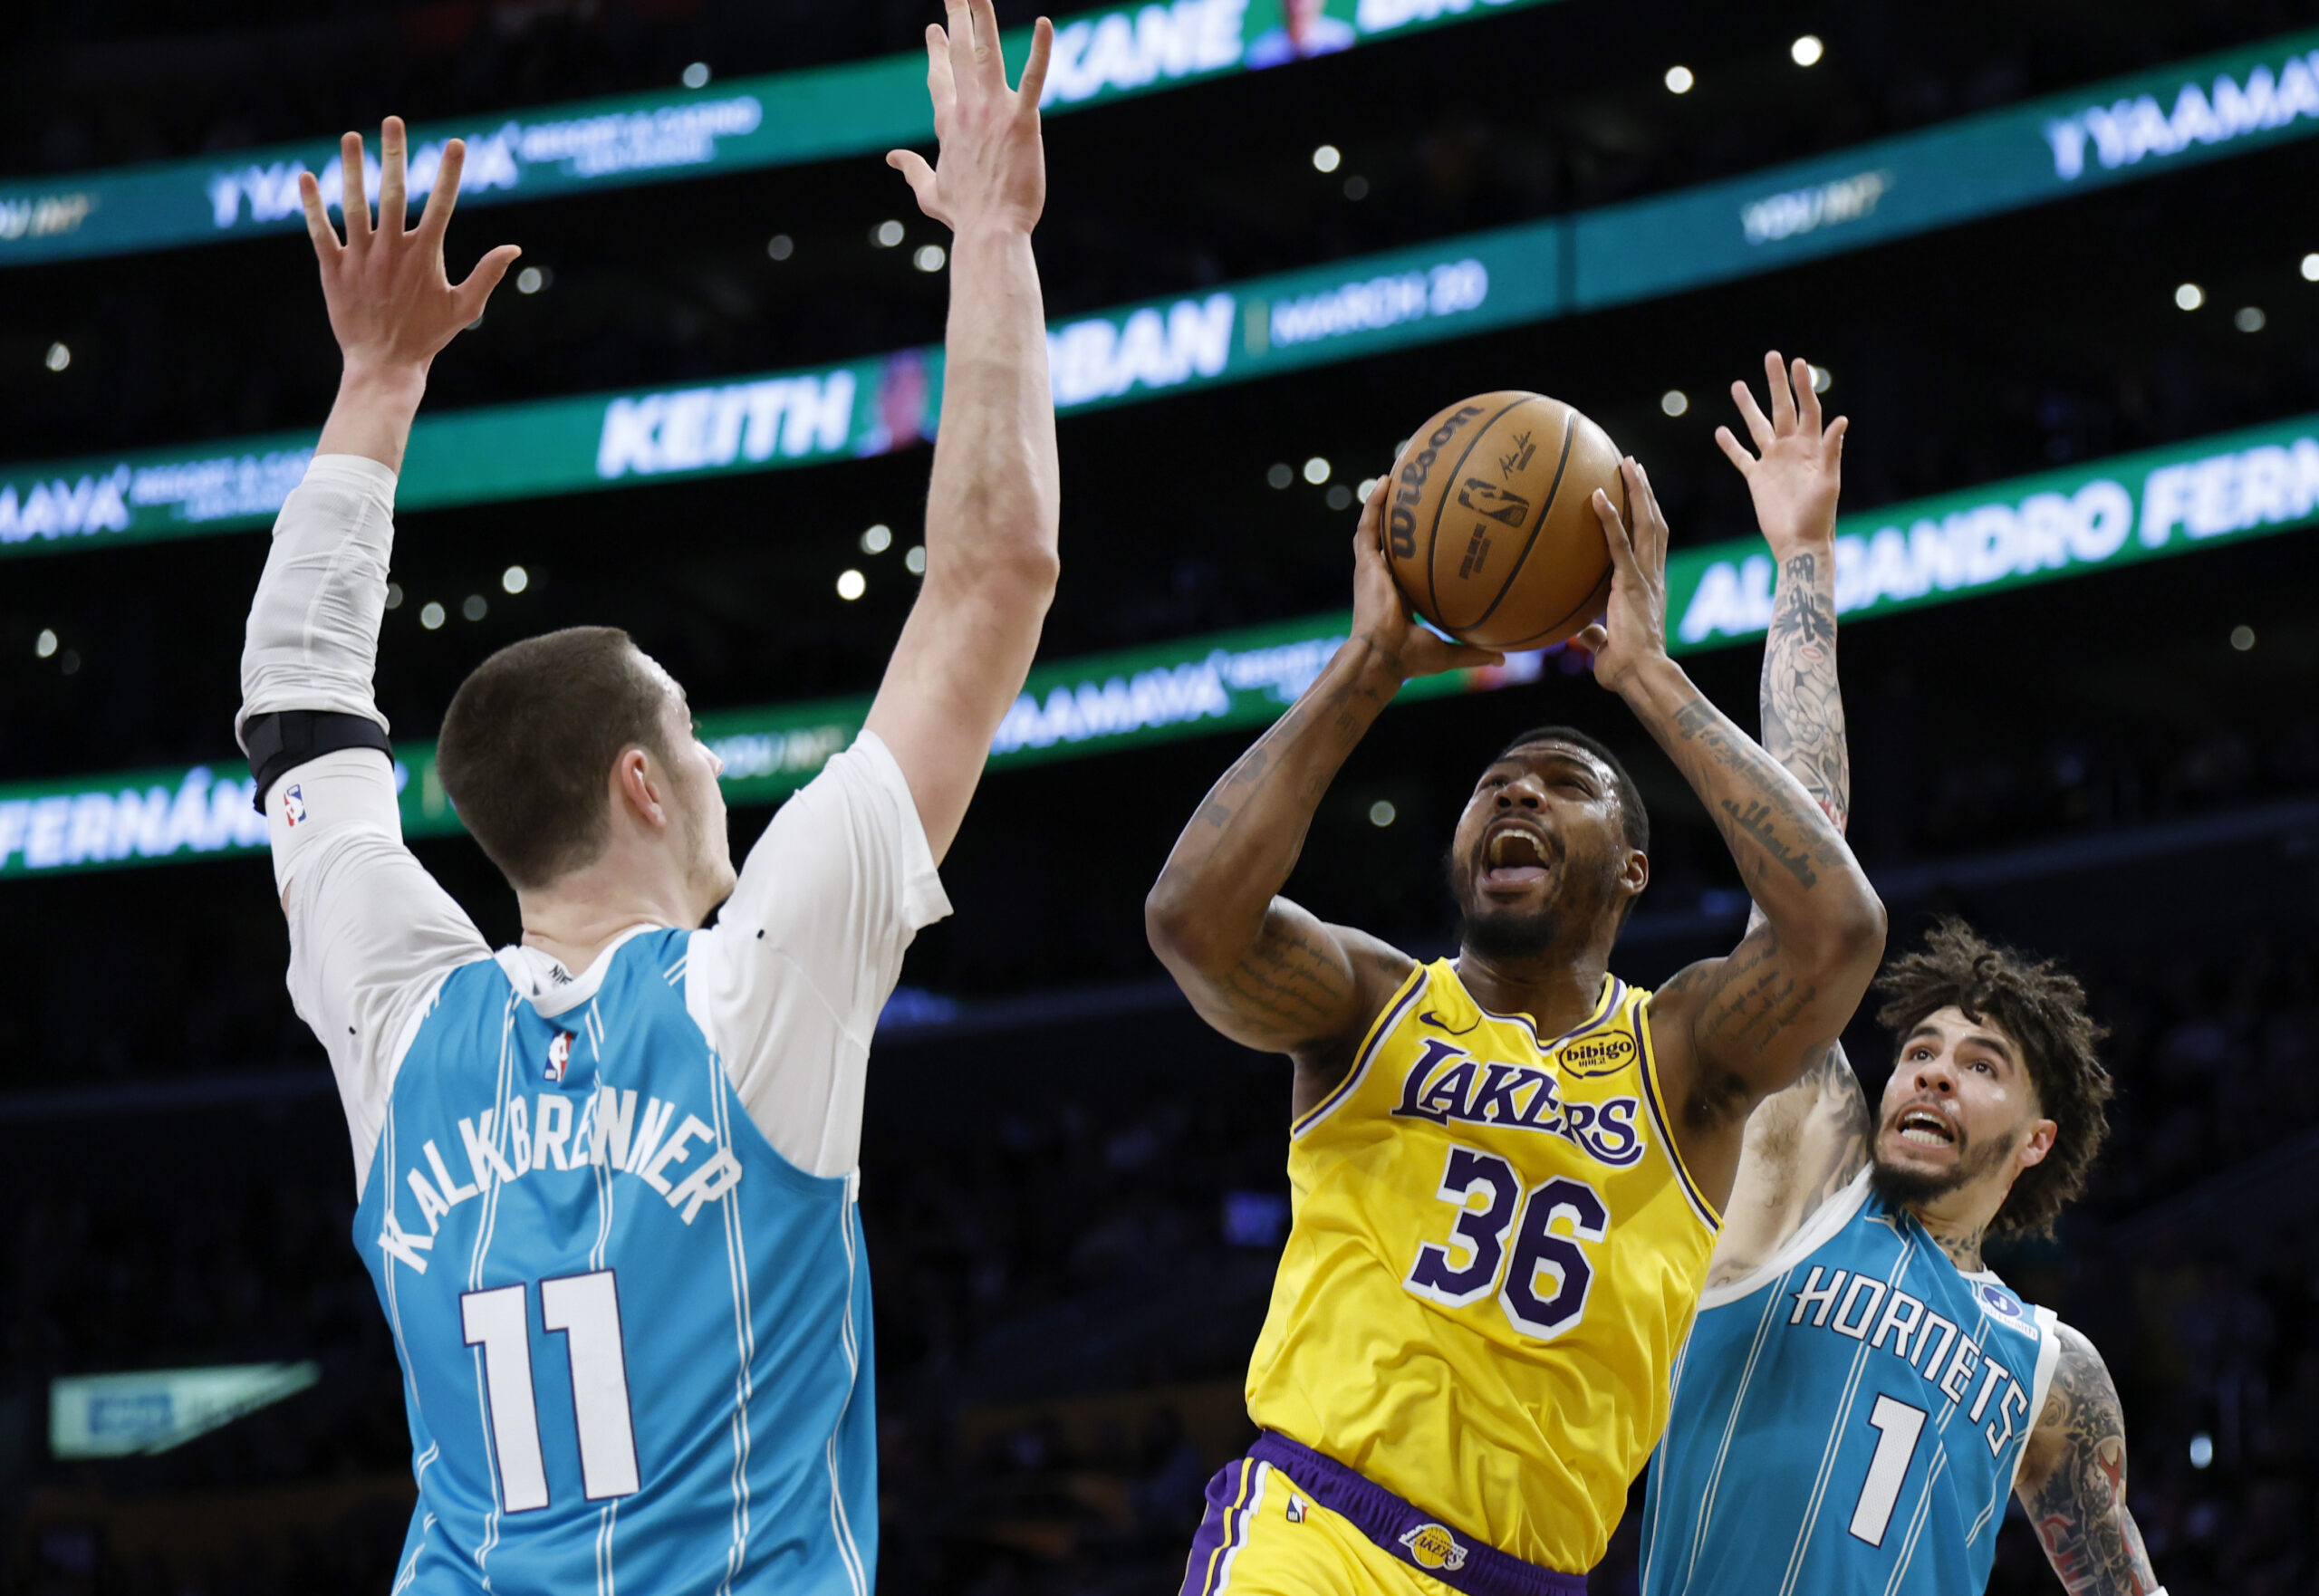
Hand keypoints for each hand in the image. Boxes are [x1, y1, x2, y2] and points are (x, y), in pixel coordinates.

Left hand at [297, 118, 518, 378]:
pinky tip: (306, 176)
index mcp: (425, 256)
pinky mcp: (333, 269)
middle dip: (396, 155)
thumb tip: (514, 248)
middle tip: (393, 121)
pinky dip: (311, 205)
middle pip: (395, 193)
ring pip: (355, 205)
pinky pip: (319, 231)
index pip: (442, 205)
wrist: (384, 365)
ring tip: (351, 136)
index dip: (450, 173)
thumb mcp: (464, 308)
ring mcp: (361, 258)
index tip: (456, 143)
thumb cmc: (427, 337)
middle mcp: (392, 251)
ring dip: (353, 168)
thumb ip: (487, 274)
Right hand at [886, 3, 1053, 235]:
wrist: (989, 231)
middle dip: (957, 19)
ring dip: (983, 18)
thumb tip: (892, 157)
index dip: (937, 52)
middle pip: (959, 55)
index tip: (934, 29)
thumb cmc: (964, 217)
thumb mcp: (929, 192)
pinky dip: (1040, 51)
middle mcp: (968, 111)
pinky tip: (1045, 24)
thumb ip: (911, 169)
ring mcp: (994, 113)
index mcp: (948, 125)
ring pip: (987, 54)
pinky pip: (1032, 79)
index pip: (940, 78)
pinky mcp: (1023, 121)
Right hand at [1350, 477, 1503, 680]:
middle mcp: (1384, 580)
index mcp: (1400, 598)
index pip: (1409, 570)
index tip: (1435, 537)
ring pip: (1376, 529)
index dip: (1419, 554)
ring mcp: (1372, 570)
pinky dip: (1374, 504)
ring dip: (1384, 504)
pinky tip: (1387, 481)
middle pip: (1393, 543)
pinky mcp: (1365, 563)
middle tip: (1418, 497)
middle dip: (1402, 521)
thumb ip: (1473, 654)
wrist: (1382, 656)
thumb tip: (1503, 660)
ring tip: (1398, 477)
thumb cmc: (1410, 659)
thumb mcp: (1448, 653)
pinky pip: (1368, 526)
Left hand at [1575, 457, 1672, 695]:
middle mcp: (1653, 577)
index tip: (1640, 496)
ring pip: (1647, 524)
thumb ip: (1595, 635)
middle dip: (1647, 492)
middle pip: (1655, 524)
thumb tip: (1580, 633)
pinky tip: (1597, 495)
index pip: (1652, 544)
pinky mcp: (1631, 584)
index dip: (1648, 517)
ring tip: (1628, 463)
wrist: (1640, 677)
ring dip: (1638, 491)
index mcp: (1649, 588)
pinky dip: (1610, 518)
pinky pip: (1619, 544)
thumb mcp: (1606, 648)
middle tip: (1635, 465)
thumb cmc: (1626, 670)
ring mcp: (1645, 578)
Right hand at [1717, 350, 1846, 555]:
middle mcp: (1792, 449)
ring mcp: (1773, 462)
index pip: (1808, 408)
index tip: (1798, 363)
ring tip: (1737, 384)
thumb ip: (1831, 451)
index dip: (1803, 386)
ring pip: (1758, 427)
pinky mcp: (1756, 479)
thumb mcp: (1829, 482)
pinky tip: (1721, 431)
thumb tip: (1841, 421)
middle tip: (1771, 357)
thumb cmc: (1820, 516)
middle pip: (1782, 409)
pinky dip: (1731, 445)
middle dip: (1776, 383)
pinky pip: (1741, 457)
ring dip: (1748, 407)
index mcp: (1812, 447)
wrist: (1799, 543)